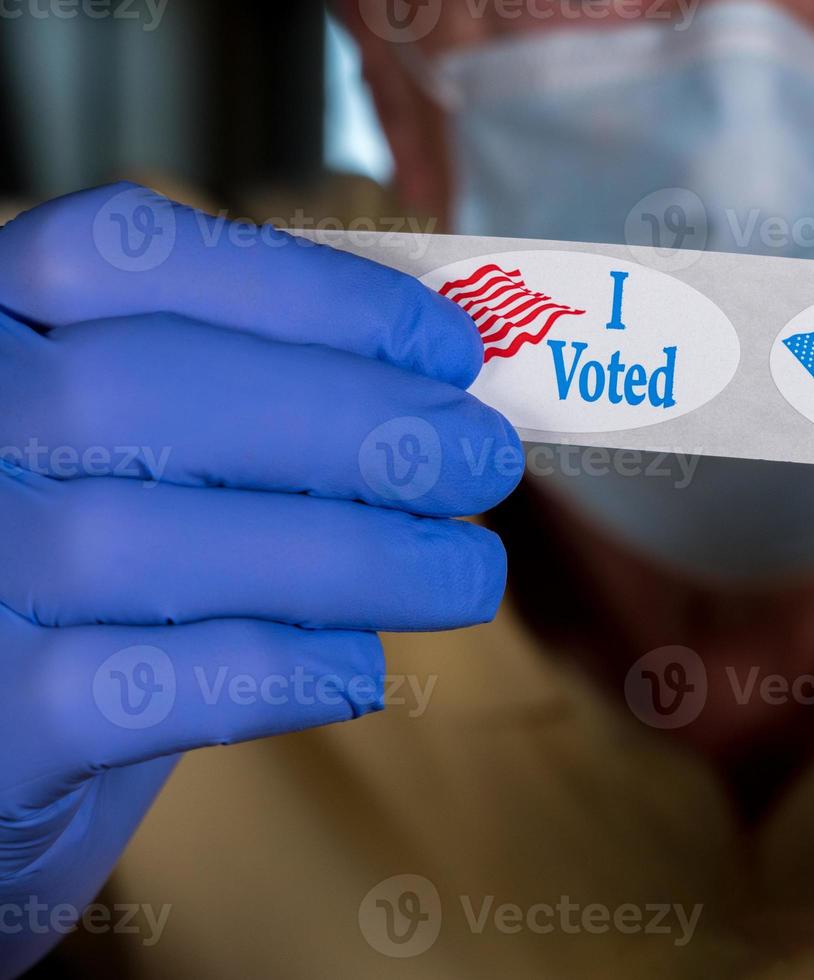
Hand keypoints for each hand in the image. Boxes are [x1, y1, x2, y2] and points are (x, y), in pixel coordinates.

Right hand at [0, 184, 519, 973]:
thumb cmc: (88, 584)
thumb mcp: (140, 461)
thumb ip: (250, 406)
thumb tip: (440, 385)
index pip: (120, 254)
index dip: (305, 292)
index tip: (449, 345)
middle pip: (141, 386)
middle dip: (349, 421)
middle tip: (482, 460)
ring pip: (140, 542)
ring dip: (346, 555)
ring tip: (464, 573)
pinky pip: (131, 687)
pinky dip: (272, 669)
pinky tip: (359, 667)